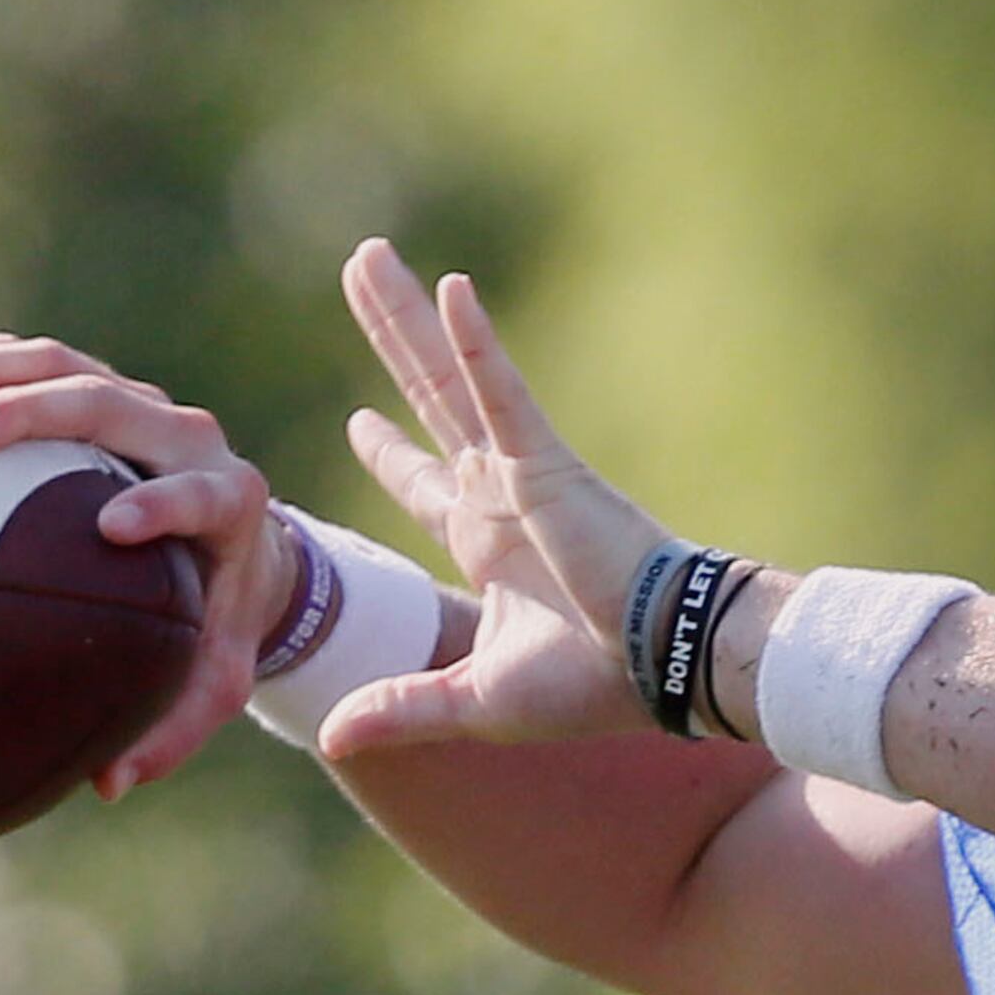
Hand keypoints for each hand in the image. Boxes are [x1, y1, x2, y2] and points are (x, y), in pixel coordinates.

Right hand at [0, 328, 290, 800]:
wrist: (240, 541)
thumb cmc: (218, 619)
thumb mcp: (212, 679)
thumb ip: (170, 730)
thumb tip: (108, 785)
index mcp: (229, 502)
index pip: (201, 495)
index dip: (165, 503)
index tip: (113, 526)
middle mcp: (186, 438)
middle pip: (114, 403)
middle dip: (40, 411)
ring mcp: (138, 402)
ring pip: (65, 364)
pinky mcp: (95, 384)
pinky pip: (29, 357)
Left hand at [323, 238, 673, 755]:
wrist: (665, 666)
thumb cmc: (593, 688)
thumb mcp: (476, 701)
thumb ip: (402, 706)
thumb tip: (330, 735)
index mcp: (486, 541)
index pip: (426, 483)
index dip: (391, 453)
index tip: (360, 420)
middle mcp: (498, 493)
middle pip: (425, 401)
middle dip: (389, 339)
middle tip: (358, 271)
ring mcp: (519, 471)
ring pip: (447, 378)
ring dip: (406, 318)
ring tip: (367, 258)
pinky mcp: (546, 465)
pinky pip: (503, 393)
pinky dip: (476, 344)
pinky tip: (450, 291)